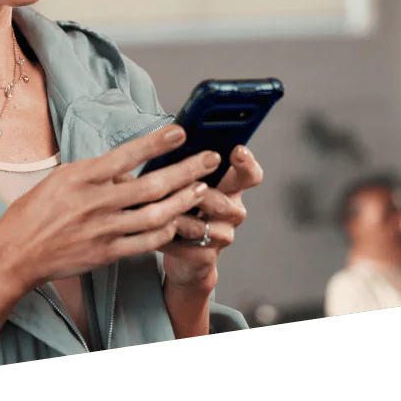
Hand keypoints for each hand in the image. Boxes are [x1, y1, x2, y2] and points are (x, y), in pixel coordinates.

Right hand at [0, 125, 221, 294]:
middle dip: (186, 170)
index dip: (156, 143)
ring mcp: (103, 230)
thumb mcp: (60, 180)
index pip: (126, 155)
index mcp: (80, 177)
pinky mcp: (107, 254)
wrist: (16, 253)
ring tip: (201, 188)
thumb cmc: (35, 212)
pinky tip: (178, 221)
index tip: (181, 132)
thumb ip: (95, 174)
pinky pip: (147, 242)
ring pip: (156, 215)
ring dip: (184, 200)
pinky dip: (166, 231)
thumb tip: (127, 167)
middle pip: (151, 186)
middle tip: (209, 159)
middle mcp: (94, 202)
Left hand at [160, 144, 263, 290]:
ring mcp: (222, 235)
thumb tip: (157, 142)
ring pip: (201, 225)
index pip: (249, 174)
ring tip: (155, 212)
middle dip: (201, 194)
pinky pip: (186, 247)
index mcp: (229, 187)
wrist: (184, 257)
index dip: (246, 163)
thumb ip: (179, 165)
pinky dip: (166, 239)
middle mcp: (232, 211)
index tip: (237, 151)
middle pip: (226, 202)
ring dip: (175, 218)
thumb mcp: (181, 183)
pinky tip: (152, 233)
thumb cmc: (182, 210)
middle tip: (185, 187)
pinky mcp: (207, 256)